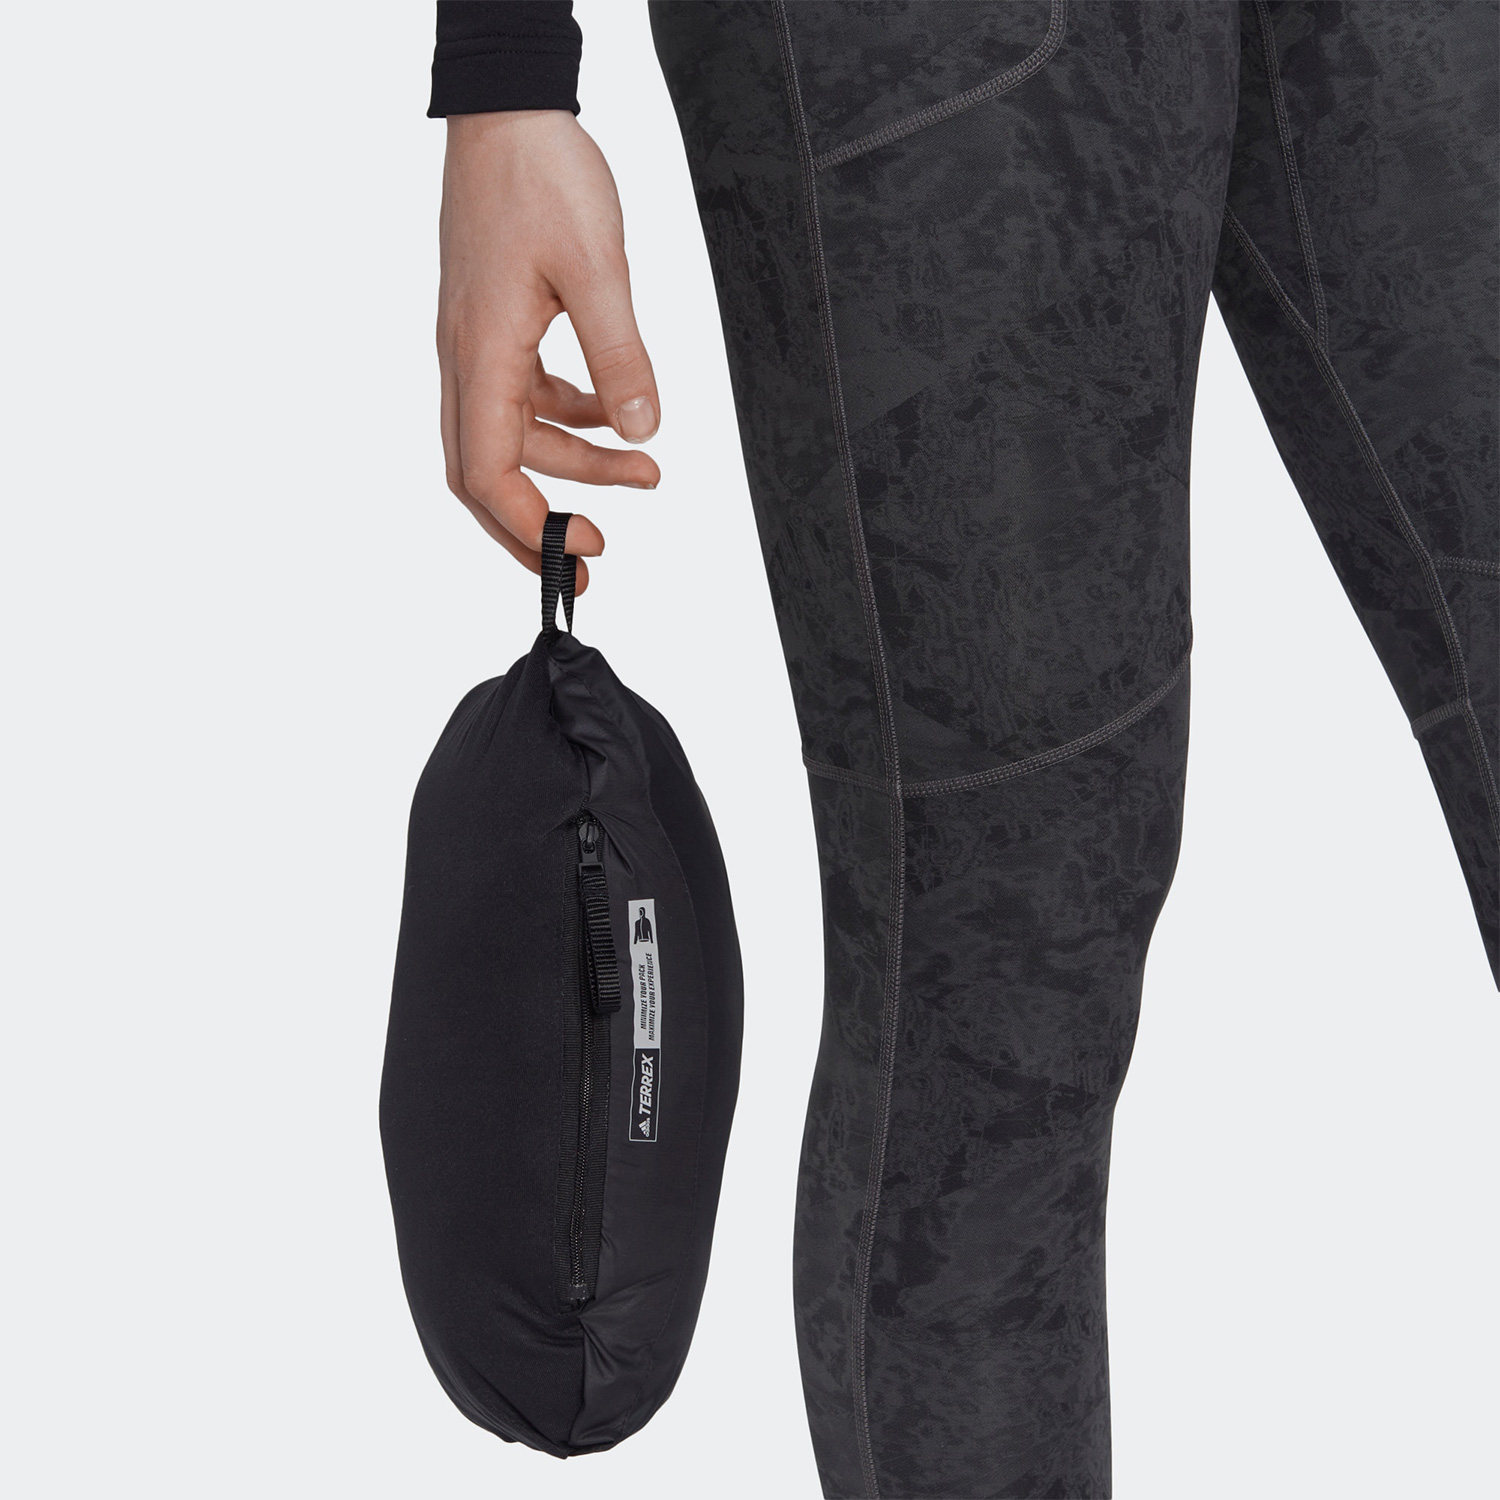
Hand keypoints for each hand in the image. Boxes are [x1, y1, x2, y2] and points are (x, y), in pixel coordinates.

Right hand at [437, 110, 659, 589]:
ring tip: (647, 473)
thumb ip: (622, 358)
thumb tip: (644, 433)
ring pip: (514, 436)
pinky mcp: (496, 326)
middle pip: (484, 474)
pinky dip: (571, 419)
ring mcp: (477, 344)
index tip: (581, 553)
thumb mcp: (597, 269)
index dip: (531, 526)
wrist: (509, 109)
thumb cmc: (540, 175)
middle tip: (592, 560)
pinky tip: (617, 416)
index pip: (488, 473)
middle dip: (536, 525)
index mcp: (480, 354)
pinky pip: (526, 397)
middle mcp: (466, 358)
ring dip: (576, 465)